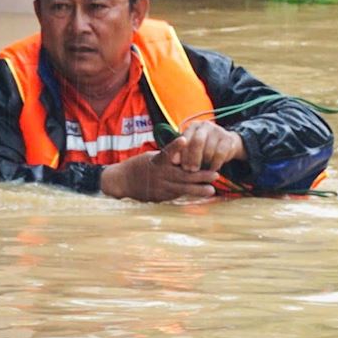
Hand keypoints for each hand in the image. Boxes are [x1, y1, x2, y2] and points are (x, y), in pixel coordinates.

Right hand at [100, 150, 228, 201]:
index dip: (175, 147)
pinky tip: (200, 195)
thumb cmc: (138, 165)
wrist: (121, 181)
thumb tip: (185, 152)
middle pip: (181, 175)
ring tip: (211, 190)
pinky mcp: (158, 197)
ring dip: (197, 190)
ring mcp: (158, 188)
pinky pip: (175, 195)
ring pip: (181, 189)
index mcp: (156, 161)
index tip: (185, 139)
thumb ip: (168, 158)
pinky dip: (187, 194)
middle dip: (200, 176)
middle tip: (216, 175)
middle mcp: (158, 175)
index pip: (167, 152)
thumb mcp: (151, 156)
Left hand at [160, 122, 247, 172]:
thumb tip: (173, 161)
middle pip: (197, 142)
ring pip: (209, 150)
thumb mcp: (190, 148)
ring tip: (201, 170)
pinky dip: (215, 164)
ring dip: (204, 163)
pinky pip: (220, 154)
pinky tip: (212, 169)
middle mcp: (205, 126)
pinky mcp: (228, 139)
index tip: (177, 164)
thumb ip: (181, 153)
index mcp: (193, 127)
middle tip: (190, 170)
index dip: (180, 152)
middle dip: (193, 158)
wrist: (226, 144)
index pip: (185, 138)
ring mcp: (218, 131)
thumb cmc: (202, 149)